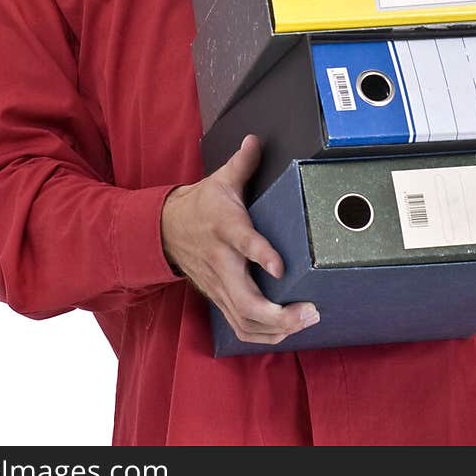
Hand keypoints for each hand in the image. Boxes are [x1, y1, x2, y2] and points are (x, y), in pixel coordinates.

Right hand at [160, 133, 319, 343]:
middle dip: (278, 313)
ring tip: (305, 322)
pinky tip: (286, 332)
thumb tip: (256, 140)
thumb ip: (243, 163)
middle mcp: (222, 262)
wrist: (165, 229)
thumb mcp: (220, 179)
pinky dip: (264, 335)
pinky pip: (240, 326)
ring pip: (244, 319)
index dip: (261, 255)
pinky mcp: (219, 298)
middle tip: (310, 311)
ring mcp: (219, 285)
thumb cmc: (201, 205)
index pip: (244, 242)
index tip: (281, 267)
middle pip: (246, 299)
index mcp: (225, 227)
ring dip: (276, 328)